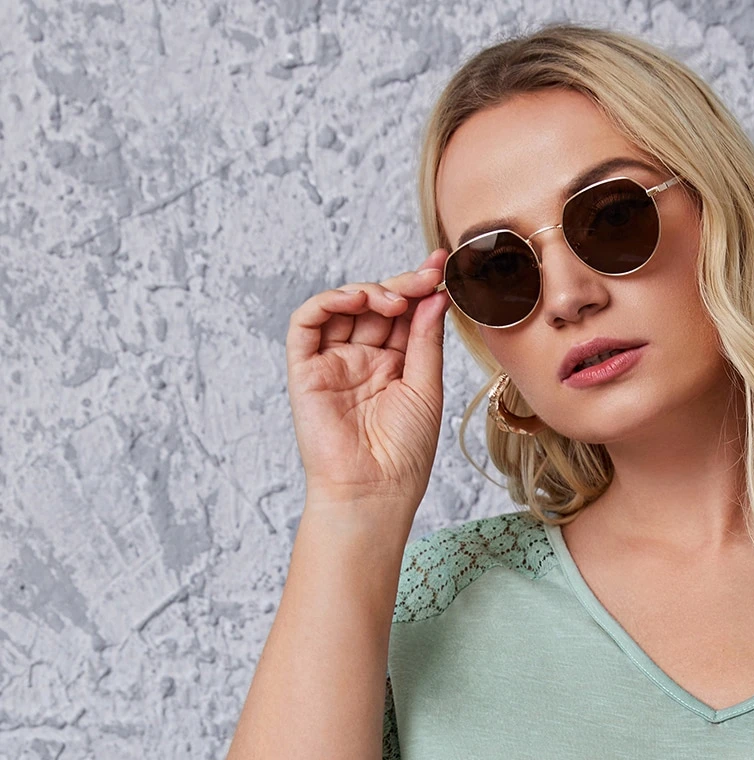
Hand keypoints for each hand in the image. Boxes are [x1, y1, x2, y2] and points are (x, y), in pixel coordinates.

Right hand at [285, 249, 451, 512]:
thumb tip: (436, 296)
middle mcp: (362, 361)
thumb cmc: (404, 454)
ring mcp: (333, 363)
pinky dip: (329, 302)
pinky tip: (358, 300)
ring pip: (343, 308)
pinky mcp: (306, 370)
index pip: (404, 316)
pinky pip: (307, 323)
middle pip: (376, 307)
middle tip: (427, 274)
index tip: (442, 268)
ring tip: (397, 299)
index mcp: (394, 367)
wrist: (374, 492)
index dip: (420, 289)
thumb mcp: (426, 389)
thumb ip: (426, 340)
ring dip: (370, 292)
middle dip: (402, 284)